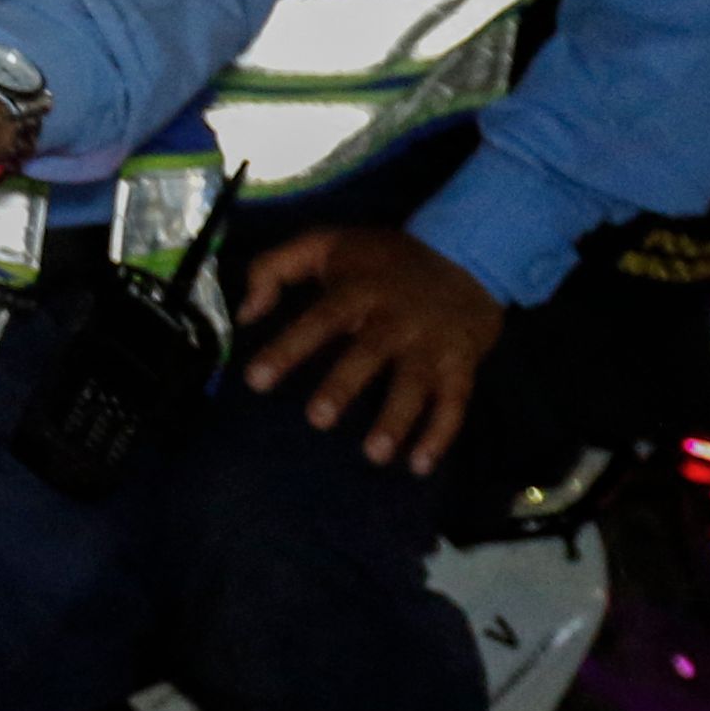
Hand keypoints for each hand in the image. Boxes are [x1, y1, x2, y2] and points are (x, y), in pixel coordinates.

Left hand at [237, 225, 504, 474]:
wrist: (465, 256)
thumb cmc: (378, 262)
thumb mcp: (323, 244)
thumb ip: (272, 268)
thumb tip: (244, 313)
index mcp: (360, 290)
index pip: (320, 319)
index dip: (288, 347)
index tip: (255, 380)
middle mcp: (397, 317)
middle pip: (371, 352)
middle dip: (345, 385)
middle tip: (317, 419)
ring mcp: (433, 341)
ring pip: (417, 382)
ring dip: (397, 419)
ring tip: (375, 454)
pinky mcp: (461, 362)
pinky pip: (455, 401)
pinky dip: (441, 434)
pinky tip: (419, 466)